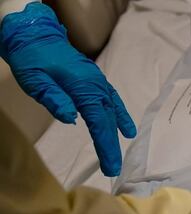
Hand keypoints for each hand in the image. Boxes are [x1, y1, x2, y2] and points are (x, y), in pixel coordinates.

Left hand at [0, 3, 135, 175]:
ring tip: (117, 156)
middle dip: (111, 146)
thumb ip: (54, 98)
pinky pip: (113, 101)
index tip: (109, 166)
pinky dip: (121, 116)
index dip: (105, 145)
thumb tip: (72, 119)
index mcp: (83, 87)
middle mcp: (96, 86)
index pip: (99, 121)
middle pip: (108, 121)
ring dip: (115, 135)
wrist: (34, 36)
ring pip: (112, 113)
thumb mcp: (35, 80)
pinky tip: (127, 130)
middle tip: (113, 169)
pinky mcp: (96, 82)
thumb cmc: (31, 59)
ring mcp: (98, 83)